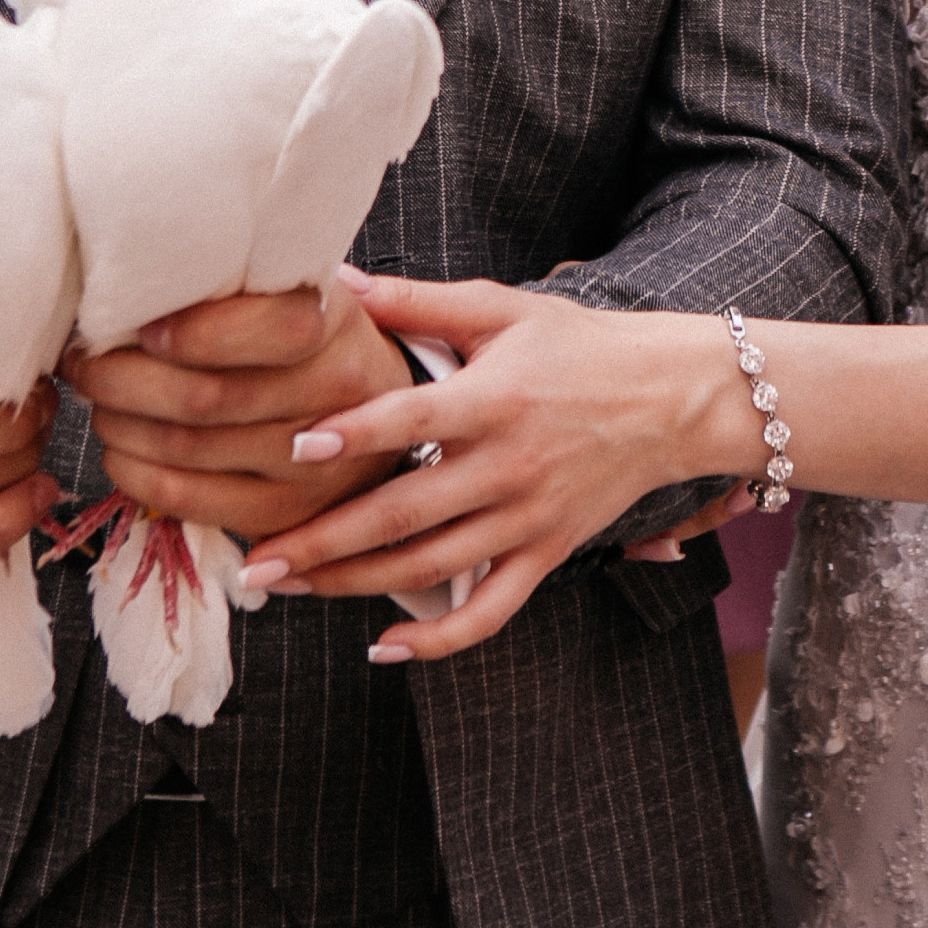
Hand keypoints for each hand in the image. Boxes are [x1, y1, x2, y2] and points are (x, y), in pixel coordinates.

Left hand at [58, 279, 412, 546]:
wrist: (381, 412)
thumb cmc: (311, 337)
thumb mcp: (297, 288)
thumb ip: (242, 280)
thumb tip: (141, 274)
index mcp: (336, 324)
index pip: (273, 329)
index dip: (195, 331)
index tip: (140, 324)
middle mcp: (336, 396)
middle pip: (208, 396)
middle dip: (122, 379)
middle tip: (84, 360)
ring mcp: (314, 465)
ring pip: (188, 449)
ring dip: (119, 422)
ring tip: (96, 399)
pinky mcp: (284, 514)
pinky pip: (188, 499)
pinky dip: (134, 473)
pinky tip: (118, 448)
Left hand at [227, 273, 747, 659]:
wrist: (671, 398)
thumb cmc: (579, 346)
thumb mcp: (503, 309)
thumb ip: (418, 300)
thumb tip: (337, 280)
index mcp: (494, 399)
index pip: (414, 419)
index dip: (356, 434)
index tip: (295, 445)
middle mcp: (508, 465)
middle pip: (405, 514)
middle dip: (324, 542)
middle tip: (256, 564)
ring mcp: (528, 517)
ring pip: (430, 566)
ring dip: (353, 585)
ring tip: (289, 590)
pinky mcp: (546, 553)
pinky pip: (490, 611)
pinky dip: (438, 638)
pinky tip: (383, 647)